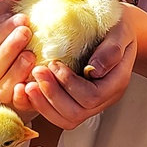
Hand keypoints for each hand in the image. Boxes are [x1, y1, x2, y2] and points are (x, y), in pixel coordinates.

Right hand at [0, 10, 35, 105]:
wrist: (44, 64)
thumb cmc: (28, 38)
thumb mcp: (19, 21)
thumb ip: (9, 10)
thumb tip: (5, 5)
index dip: (2, 31)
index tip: (23, 19)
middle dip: (8, 49)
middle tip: (27, 33)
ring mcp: (3, 91)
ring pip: (1, 88)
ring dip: (16, 71)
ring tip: (32, 56)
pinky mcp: (20, 104)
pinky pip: (18, 105)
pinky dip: (23, 97)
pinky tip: (32, 84)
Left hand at [21, 6, 136, 128]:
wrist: (119, 30)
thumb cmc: (119, 27)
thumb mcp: (120, 32)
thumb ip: (111, 50)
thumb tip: (94, 69)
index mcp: (116, 83)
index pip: (92, 97)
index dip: (69, 83)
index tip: (53, 63)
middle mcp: (103, 98)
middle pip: (76, 113)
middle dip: (52, 95)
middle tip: (37, 72)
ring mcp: (89, 103)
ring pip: (65, 119)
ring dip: (43, 104)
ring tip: (27, 84)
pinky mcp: (75, 100)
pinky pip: (57, 114)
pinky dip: (40, 106)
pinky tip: (26, 91)